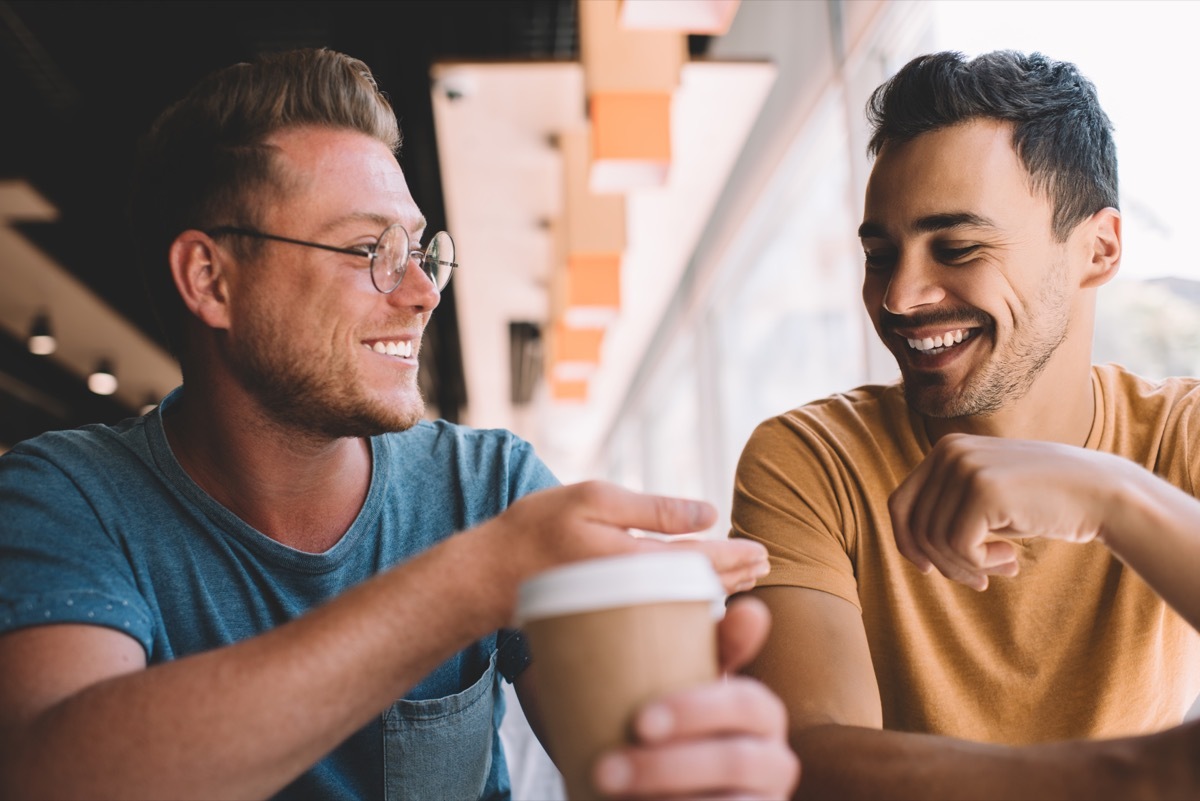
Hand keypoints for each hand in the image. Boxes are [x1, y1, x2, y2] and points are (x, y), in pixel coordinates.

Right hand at [495, 481, 769, 596]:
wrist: (486, 575)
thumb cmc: (536, 529)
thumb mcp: (594, 500)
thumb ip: (653, 509)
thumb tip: (709, 514)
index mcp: (636, 562)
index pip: (702, 564)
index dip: (736, 558)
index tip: (763, 553)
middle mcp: (635, 594)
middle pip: (699, 588)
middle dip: (735, 576)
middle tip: (764, 566)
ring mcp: (621, 610)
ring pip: (681, 603)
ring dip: (715, 589)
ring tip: (741, 579)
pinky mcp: (606, 616)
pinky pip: (659, 610)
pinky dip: (683, 599)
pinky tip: (694, 593)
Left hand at [591, 597, 800, 799]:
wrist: (663, 789)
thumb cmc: (674, 727)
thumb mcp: (682, 685)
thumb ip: (703, 646)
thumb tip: (749, 608)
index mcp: (761, 710)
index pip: (742, 703)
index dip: (695, 711)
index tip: (638, 721)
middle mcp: (775, 758)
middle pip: (734, 760)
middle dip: (666, 766)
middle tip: (606, 769)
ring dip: (668, 797)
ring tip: (611, 792)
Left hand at [889, 434, 1121, 589]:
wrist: (1101, 493)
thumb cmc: (1043, 503)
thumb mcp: (987, 496)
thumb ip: (948, 508)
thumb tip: (910, 548)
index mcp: (945, 450)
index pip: (900, 504)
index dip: (907, 542)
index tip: (929, 568)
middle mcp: (949, 453)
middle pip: (914, 525)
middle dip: (941, 562)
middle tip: (977, 579)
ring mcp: (964, 467)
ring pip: (934, 540)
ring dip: (964, 567)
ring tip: (1001, 566)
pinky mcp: (982, 490)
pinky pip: (958, 546)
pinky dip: (980, 563)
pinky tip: (1010, 560)